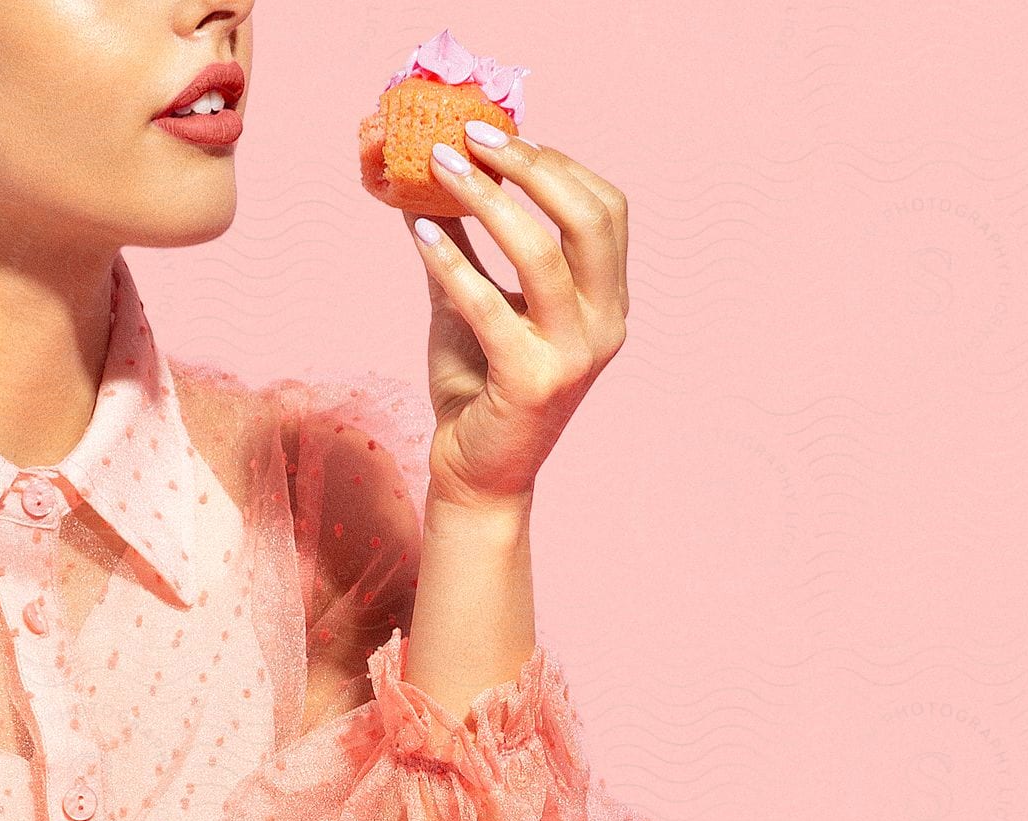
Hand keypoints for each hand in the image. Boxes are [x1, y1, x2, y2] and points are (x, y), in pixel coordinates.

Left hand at [404, 126, 628, 508]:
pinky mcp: (532, 382)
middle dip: (530, 167)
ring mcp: (574, 357)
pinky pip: (489, 305)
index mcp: (606, 302)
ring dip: (487, 199)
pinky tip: (420, 233)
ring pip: (542, 253)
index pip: (606, 209)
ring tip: (440, 168)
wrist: (477, 476)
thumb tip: (435, 176)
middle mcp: (604, 326)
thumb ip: (467, 245)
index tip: (500, 137)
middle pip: (590, 218)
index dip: (557, 163)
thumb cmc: (479, 389)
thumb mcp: (475, 304)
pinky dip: (451, 262)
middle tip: (471, 138)